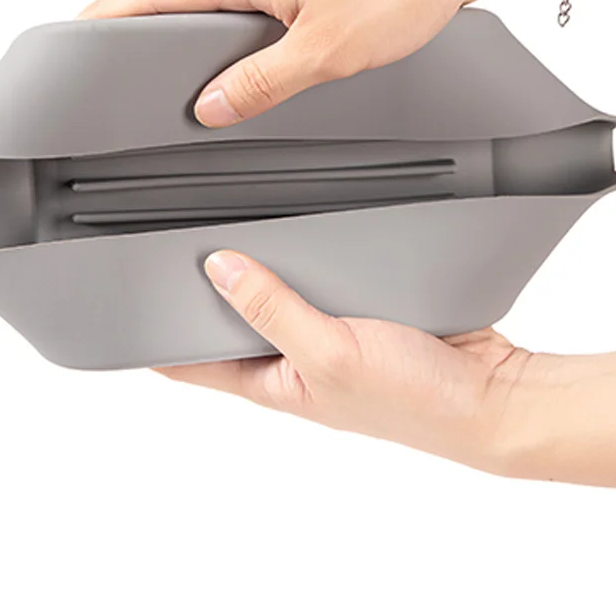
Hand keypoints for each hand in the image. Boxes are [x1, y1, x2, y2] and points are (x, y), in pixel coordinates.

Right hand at [79, 0, 513, 126]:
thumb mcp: (327, 48)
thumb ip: (264, 82)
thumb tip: (213, 106)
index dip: (112, 12)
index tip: (76, 28)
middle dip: (148, 25)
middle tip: (121, 58)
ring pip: (232, 5)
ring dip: (204, 34)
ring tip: (184, 72)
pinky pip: (271, 9)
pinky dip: (251, 36)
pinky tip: (261, 61)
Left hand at [157, 250, 541, 472]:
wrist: (491, 393)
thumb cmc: (413, 401)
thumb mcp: (329, 354)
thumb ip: (272, 310)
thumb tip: (218, 268)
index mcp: (269, 382)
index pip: (188, 362)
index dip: (151, 333)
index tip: (124, 295)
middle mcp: (290, 357)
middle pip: (228, 318)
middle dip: (204, 283)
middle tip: (177, 230)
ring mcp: (324, 331)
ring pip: (276, 288)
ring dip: (261, 260)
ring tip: (235, 214)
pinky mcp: (359, 307)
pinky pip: (320, 274)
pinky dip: (309, 252)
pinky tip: (304, 221)